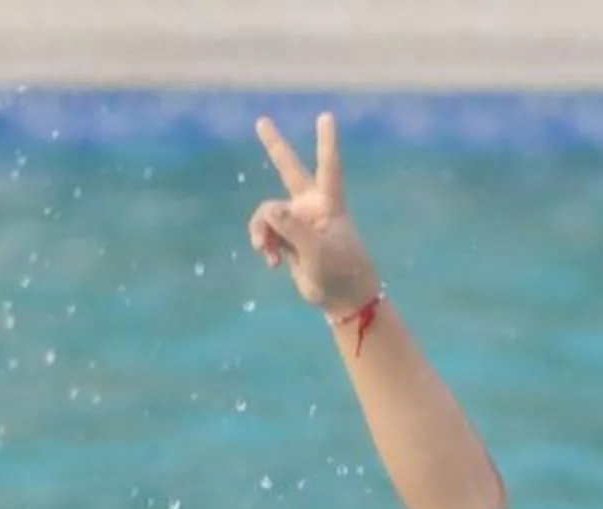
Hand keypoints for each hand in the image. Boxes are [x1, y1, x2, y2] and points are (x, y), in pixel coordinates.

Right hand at [247, 112, 380, 314]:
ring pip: (267, 214)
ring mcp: (297, 221)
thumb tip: (268, 210)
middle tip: (261, 121)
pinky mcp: (287, 238)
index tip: (326, 117)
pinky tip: (273, 262)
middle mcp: (311, 206)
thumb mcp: (317, 252)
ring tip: (268, 254)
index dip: (326, 142)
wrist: (341, 297)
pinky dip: (264, 245)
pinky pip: (265, 233)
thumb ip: (293, 229)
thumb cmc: (340, 271)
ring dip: (261, 232)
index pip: (328, 166)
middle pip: (289, 169)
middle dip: (275, 146)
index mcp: (329, 203)